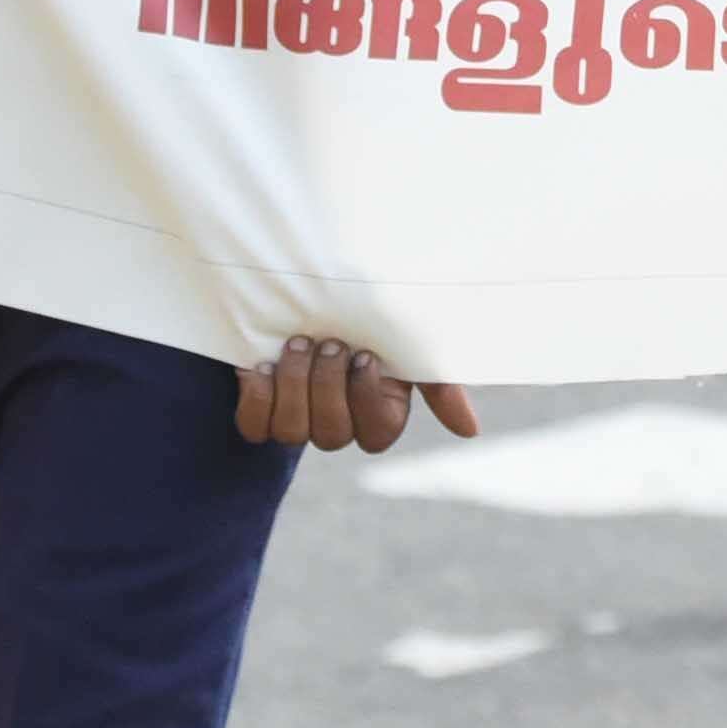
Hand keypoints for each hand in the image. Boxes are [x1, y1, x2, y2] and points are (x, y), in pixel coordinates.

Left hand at [238, 332, 478, 453]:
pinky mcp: (260, 412)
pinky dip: (260, 397)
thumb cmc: (367, 315)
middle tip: (327, 342)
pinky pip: (255, 427)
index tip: (366, 355)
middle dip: (327, 385)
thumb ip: (439, 384)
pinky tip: (264, 366)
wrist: (311, 291)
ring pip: (292, 432)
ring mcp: (298, 421)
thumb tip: (471, 432)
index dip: (366, 400)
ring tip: (296, 344)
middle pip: (332, 436)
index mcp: (379, 411)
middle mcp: (339, 424)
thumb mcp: (407, 342)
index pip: (376, 434)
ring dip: (294, 385)